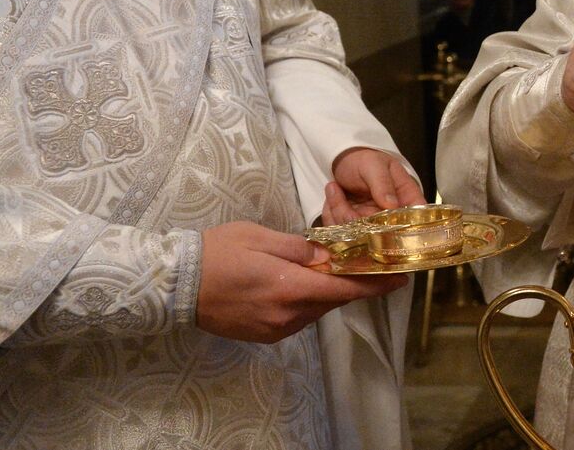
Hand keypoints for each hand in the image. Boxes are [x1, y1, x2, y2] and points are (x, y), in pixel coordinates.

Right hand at [197, 221, 407, 343]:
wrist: (173, 285)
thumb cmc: (217, 252)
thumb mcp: (262, 237)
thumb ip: (301, 249)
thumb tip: (330, 256)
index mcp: (289, 288)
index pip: (344, 290)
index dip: (375, 285)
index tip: (400, 279)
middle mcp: (286, 315)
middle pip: (331, 301)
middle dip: (349, 283)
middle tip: (365, 264)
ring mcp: (274, 329)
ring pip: (315, 310)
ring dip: (325, 292)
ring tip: (327, 269)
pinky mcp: (262, 335)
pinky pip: (296, 318)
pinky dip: (305, 301)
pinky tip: (298, 283)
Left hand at [322, 148, 424, 224]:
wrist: (343, 162)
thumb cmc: (364, 160)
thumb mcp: (374, 165)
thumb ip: (382, 183)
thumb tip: (391, 204)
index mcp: (406, 198)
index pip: (415, 218)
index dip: (404, 228)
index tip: (382, 225)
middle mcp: (391, 216)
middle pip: (380, 233)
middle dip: (356, 218)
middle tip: (343, 198)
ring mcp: (371, 224)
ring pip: (356, 234)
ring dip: (338, 212)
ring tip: (334, 187)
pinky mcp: (353, 227)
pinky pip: (341, 231)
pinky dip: (331, 213)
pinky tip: (332, 194)